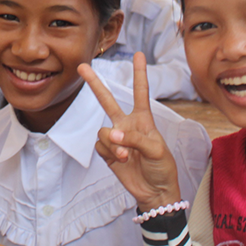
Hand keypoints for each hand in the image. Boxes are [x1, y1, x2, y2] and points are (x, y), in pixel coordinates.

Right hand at [78, 52, 180, 211]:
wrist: (155, 191)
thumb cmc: (162, 167)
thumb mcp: (156, 150)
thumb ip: (135, 138)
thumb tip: (113, 133)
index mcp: (144, 119)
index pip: (141, 92)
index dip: (139, 73)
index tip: (139, 54)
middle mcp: (127, 125)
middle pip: (108, 101)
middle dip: (95, 84)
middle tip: (82, 67)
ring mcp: (116, 139)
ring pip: (103, 131)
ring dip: (112, 142)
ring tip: (125, 154)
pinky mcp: (107, 153)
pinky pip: (100, 146)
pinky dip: (108, 151)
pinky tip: (120, 159)